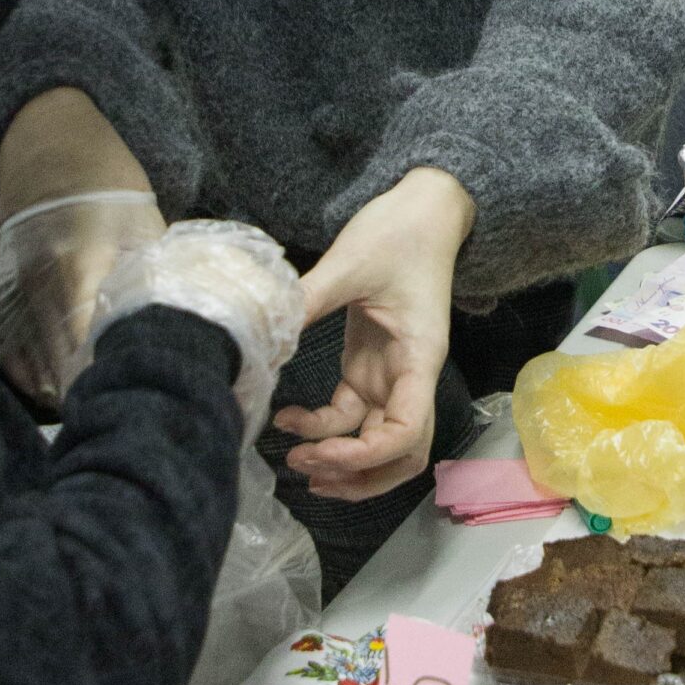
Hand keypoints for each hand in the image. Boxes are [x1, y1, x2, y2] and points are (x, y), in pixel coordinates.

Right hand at [0, 188, 165, 410]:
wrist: (50, 157)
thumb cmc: (108, 189)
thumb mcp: (144, 226)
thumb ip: (155, 277)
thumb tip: (180, 326)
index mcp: (80, 265)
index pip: (90, 341)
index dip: (112, 374)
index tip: (138, 390)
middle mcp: (41, 287)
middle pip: (61, 365)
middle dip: (93, 393)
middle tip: (126, 408)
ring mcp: (18, 298)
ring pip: (36, 371)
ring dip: (66, 394)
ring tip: (100, 404)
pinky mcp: (6, 305)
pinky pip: (14, 361)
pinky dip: (37, 381)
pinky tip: (65, 390)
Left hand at [277, 168, 473, 499]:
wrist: (424, 208)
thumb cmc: (400, 231)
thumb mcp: (350, 262)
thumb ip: (306, 298)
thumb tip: (260, 326)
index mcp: (419, 357)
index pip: (407, 432)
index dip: (366, 457)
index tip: (319, 452)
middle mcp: (410, 376)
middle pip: (402, 455)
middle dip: (360, 476)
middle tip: (308, 469)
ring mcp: (390, 374)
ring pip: (377, 443)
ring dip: (342, 462)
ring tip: (296, 461)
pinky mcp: (369, 366)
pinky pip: (351, 416)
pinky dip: (324, 430)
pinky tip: (288, 420)